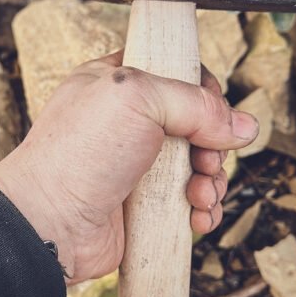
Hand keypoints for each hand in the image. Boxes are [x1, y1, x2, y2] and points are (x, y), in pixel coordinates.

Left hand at [0, 51, 257, 284]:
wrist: (51, 223)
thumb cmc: (78, 153)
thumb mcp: (136, 98)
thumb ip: (195, 102)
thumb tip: (244, 126)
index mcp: (121, 85)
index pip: (178, 74)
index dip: (204, 90)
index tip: (213, 109)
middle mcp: (131, 123)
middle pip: (198, 123)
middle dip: (212, 145)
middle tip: (204, 161)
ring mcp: (139, 165)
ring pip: (199, 165)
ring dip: (211, 181)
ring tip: (199, 195)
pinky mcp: (145, 204)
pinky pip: (190, 201)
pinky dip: (202, 208)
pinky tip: (198, 217)